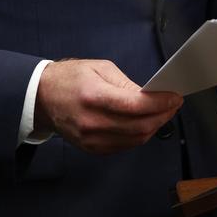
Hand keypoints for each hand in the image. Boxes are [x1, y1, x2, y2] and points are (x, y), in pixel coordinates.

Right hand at [33, 59, 182, 154]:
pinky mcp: (92, 149)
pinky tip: (146, 123)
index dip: (159, 103)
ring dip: (154, 127)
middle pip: (139, 126)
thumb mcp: (98, 67)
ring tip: (163, 113)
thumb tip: (148, 96)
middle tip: (173, 104)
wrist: (42, 98)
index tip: (174, 96)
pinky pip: (124, 146)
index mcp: (94, 96)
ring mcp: (92, 139)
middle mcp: (93, 122)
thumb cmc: (69, 78)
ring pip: (135, 139)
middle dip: (162, 115)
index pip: (135, 105)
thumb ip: (125, 83)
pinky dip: (140, 136)